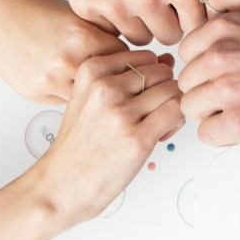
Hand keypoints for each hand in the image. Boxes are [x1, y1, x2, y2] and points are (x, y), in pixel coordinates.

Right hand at [0, 0, 127, 103]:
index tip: (130, 62)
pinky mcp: (35, 93)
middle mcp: (68, 61)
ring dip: (92, 91)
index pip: (126, 58)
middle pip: (110, 81)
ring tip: (90, 81)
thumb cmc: (31, 7)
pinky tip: (64, 80)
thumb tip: (125, 53)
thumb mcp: (75, 13)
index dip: (129, 60)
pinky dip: (69, 93)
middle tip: (115, 77)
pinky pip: (65, 101)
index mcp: (83, 36)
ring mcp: (50, 80)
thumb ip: (100, 34)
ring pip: (88, 97)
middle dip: (114, 79)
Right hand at [17, 0, 206, 45]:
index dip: (193, 16)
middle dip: (168, 21)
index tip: (186, 7)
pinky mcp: (86, 4)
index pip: (198, 26)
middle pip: (169, 36)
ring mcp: (114, 2)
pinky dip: (111, 15)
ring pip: (138, 36)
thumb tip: (226, 0)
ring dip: (140, 21)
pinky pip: (108, 28)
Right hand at [32, 50, 184, 221]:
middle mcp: (105, 87)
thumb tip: (168, 60)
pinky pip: (176, 112)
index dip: (152, 76)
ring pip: (173, 91)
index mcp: (91, 70)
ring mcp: (121, 112)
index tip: (142, 97)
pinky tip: (159, 135)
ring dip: (172, 108)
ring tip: (156, 126)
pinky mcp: (137, 137)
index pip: (146, 56)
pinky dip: (175, 123)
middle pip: (162, 72)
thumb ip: (128, 76)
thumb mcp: (92, 97)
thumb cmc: (80, 143)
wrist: (63, 183)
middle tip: (152, 114)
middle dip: (164, 91)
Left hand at [178, 13, 239, 145]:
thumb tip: (207, 65)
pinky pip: (206, 135)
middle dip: (208, 94)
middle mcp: (220, 54)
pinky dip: (225, 135)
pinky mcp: (239, 120)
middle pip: (186, 84)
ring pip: (191, 109)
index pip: (186, 54)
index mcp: (225, 28)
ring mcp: (227, 87)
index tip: (224, 77)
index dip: (206, 70)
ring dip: (214, 115)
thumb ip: (231, 44)